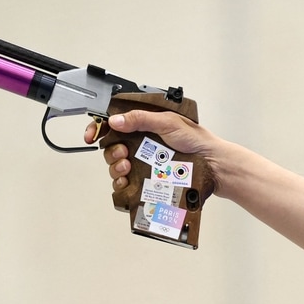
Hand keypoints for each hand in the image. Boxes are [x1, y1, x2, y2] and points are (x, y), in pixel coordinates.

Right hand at [82, 110, 224, 194]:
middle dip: (111, 151)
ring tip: (126, 167)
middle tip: (122, 153)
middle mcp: (141, 144)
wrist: (212, 163)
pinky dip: (120, 183)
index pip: (114, 125)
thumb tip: (116, 121)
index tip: (92, 135)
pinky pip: (125, 184)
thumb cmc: (196, 140)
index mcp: (143, 125)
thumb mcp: (168, 122)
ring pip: (116, 166)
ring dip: (115, 167)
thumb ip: (141, 119)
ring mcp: (143, 163)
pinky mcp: (147, 180)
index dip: (99, 129)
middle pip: (111, 147)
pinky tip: (125, 181)